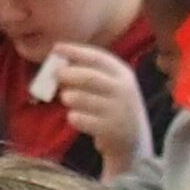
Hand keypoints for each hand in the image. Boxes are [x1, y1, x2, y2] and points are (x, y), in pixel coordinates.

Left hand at [43, 40, 153, 173]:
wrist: (134, 141)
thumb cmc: (113, 108)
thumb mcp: (111, 86)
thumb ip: (91, 73)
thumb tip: (60, 63)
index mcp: (123, 74)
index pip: (97, 57)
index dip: (75, 51)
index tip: (56, 48)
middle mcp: (123, 90)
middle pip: (88, 77)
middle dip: (68, 74)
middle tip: (55, 75)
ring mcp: (118, 111)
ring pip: (81, 98)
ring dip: (68, 96)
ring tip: (67, 98)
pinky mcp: (109, 131)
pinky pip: (80, 119)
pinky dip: (72, 117)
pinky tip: (75, 118)